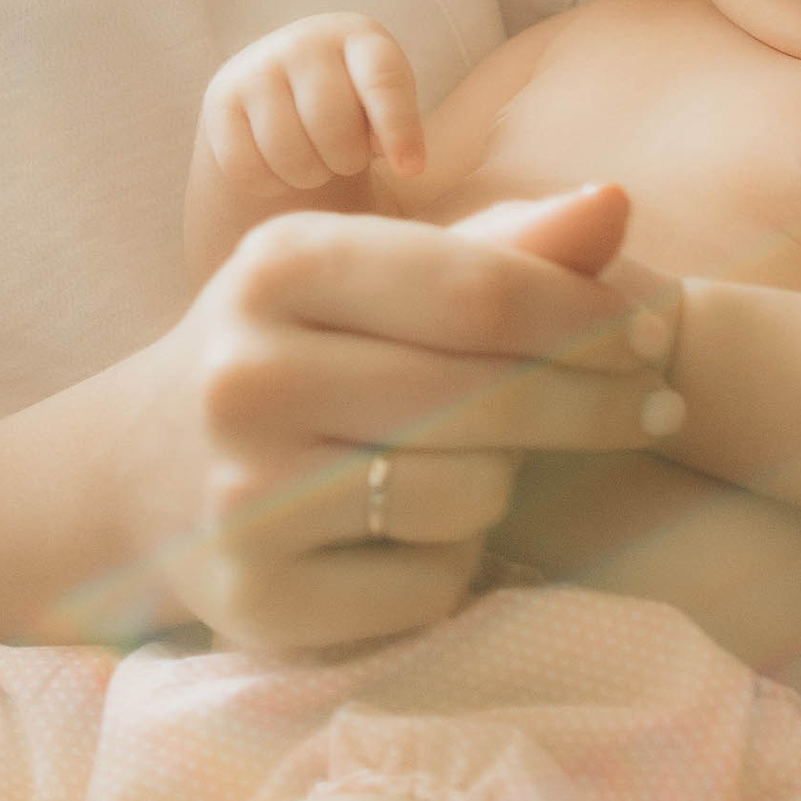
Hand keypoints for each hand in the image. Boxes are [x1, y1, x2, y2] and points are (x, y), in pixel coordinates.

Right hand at [128, 188, 687, 654]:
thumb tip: (615, 203)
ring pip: (468, 495)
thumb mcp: (370, 272)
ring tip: (482, 463)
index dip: (589, 316)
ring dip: (506, 483)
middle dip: (598, 402)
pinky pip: (428, 583)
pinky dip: (454, 561)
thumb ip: (499, 244)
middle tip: (661, 406)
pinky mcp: (257, 597)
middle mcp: (248, 373)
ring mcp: (243, 493)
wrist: (140, 472)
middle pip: (485, 395)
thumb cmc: (298, 348)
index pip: (480, 289)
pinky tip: (423, 534)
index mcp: (280, 263)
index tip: (657, 334)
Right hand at [199, 13, 428, 202]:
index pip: (383, 80)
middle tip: (347, 160)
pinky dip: (269, 183)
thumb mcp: (384, 104)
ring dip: (309, 175)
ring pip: (288, 152)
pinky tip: (281, 169)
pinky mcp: (220, 99)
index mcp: (359, 36)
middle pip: (332, 125)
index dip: (400, 129)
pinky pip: (246, 166)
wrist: (285, 91)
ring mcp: (256, 67)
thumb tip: (405, 161)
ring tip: (318, 163)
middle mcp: (304, 42)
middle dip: (347, 159)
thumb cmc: (354, 105)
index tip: (411, 169)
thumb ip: (396, 126)